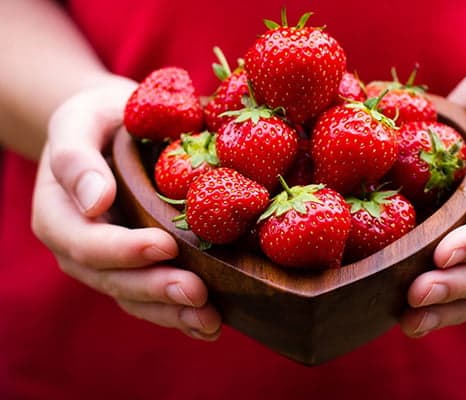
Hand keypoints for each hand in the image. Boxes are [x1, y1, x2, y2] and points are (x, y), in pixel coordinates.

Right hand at [31, 77, 221, 339]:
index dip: (125, 250)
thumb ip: (76, 158)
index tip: (166, 245)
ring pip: (135, 298)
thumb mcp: (79, 121)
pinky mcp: (135, 269)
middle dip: (156, 289)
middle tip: (197, 293)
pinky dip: (179, 314)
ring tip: (209, 321)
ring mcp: (108, 264)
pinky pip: (152, 298)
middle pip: (114, 280)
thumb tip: (94, 201)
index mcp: (59, 214)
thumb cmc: (98, 120)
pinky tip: (209, 324)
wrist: (113, 130)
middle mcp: (79, 248)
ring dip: (173, 313)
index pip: (87, 243)